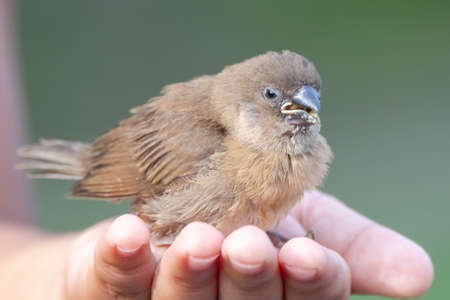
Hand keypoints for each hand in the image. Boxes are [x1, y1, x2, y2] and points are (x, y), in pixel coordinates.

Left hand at [63, 190, 432, 298]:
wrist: (168, 212)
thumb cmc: (242, 212)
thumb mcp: (303, 217)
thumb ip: (349, 243)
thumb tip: (419, 274)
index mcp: (276, 291)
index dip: (309, 285)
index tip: (307, 256)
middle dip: (250, 282)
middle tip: (249, 245)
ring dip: (191, 275)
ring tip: (200, 239)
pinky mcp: (111, 289)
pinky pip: (114, 282)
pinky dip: (124, 258)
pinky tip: (131, 232)